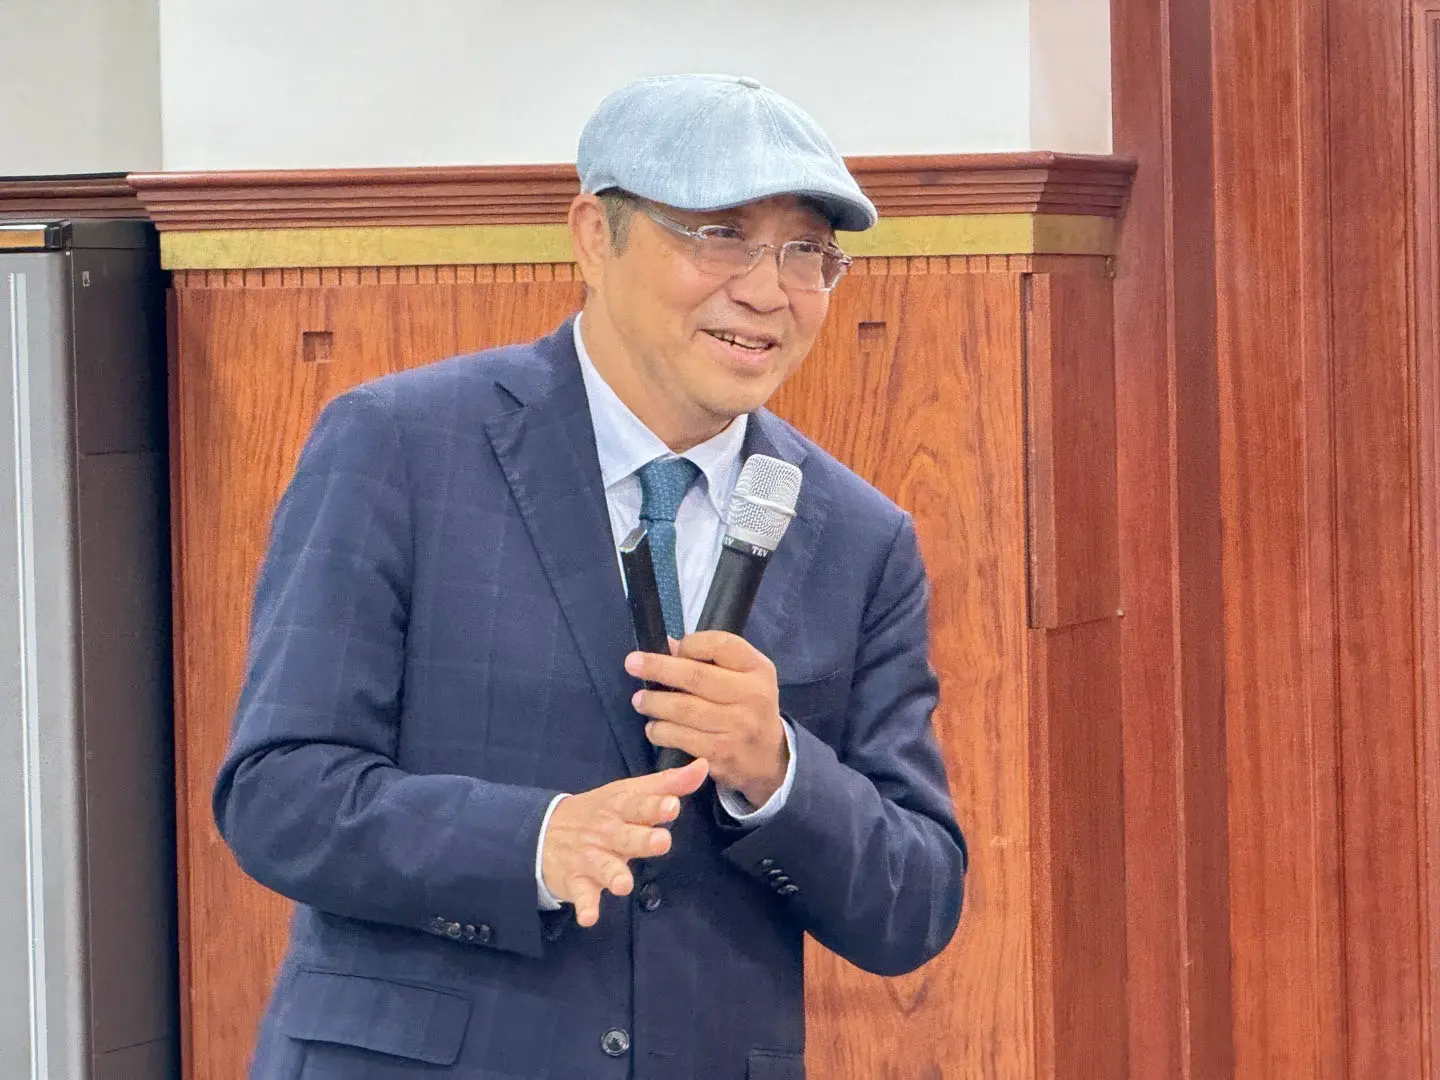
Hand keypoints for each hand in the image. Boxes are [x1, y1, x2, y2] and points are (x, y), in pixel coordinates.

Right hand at [540, 757, 708, 926]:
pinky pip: (581, 895)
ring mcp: (590, 857)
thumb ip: (669, 782)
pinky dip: (584, 906)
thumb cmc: (601, 812)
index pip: (639, 805)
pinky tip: (589, 917)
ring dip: (613, 874)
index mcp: (621, 807)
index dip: (656, 805)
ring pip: (604, 866)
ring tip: (624, 885)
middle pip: (625, 836)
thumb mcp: (630, 792)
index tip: (672, 805)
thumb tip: (703, 766)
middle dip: (642, 839)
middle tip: (661, 842)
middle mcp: (606, 832)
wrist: (544, 831)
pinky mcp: (576, 881)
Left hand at [625, 631, 788, 807]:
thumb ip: (710, 658)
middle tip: (632, 664)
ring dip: (654, 703)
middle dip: (658, 668)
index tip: (672, 648)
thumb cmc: (748, 707)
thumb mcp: (743, 676)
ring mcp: (737, 726)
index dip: (690, 644)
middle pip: (696, 675)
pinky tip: (653, 728)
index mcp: (757, 668)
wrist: (768, 759)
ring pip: (683, 709)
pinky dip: (660, 731)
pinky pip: (680, 738)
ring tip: (640, 700)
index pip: (720, 644)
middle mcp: (751, 695)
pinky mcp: (721, 753)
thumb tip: (666, 645)